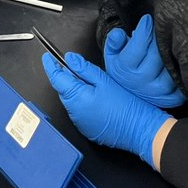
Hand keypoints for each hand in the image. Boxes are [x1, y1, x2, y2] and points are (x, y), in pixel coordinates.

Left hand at [43, 51, 170, 166]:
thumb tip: (69, 59)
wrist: (140, 129)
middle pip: (63, 89)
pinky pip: (78, 112)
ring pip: (71, 101)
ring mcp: (79, 123)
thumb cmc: (126, 106)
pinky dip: (82, 103)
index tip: (47, 58)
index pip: (56, 78)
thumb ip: (84, 68)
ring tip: (91, 84)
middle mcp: (74, 113)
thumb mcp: (104, 80)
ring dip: (75, 90)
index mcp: (76, 98)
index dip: (50, 66)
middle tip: (74, 67)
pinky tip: (95, 98)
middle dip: (65, 77)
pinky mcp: (87, 129)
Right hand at [104, 14, 185, 108]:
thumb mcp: (112, 54)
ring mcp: (157, 92)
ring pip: (171, 67)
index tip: (147, 19)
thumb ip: (113, 41)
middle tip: (159, 28)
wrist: (128, 93)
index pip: (138, 47)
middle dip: (158, 37)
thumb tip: (119, 33)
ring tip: (168, 42)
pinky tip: (175, 59)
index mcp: (124, 71)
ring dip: (170, 52)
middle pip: (157, 54)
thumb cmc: (122, 67)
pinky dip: (180, 69)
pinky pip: (181, 82)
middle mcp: (141, 83)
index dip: (144, 30)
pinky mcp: (171, 99)